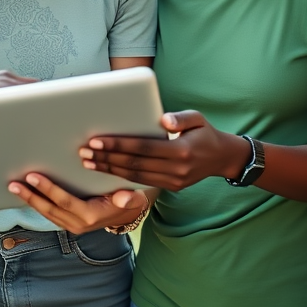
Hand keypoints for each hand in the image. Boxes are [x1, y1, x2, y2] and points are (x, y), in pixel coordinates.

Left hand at [8, 173, 150, 233]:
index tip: (32, 177)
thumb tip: (124, 197)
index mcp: (91, 216)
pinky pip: (49, 214)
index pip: (64, 201)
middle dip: (30, 196)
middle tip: (13, 184)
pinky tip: (26, 194)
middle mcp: (79, 224)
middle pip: (49, 209)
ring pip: (46, 214)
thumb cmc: (130, 199)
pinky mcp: (68, 223)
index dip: (47, 189)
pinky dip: (37, 204)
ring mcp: (72, 226)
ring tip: (14, 188)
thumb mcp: (134, 197)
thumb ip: (129, 197)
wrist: (129, 213)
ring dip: (30, 200)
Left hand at [78, 110, 251, 190]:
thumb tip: (163, 120)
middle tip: (83, 152)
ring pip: (134, 177)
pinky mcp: (170, 187)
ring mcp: (173, 181)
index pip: (142, 148)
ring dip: (109, 170)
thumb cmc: (205, 133)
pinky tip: (105, 170)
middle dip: (106, 159)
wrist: (223, 158)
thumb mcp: (198, 118)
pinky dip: (121, 177)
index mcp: (181, 151)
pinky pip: (141, 182)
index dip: (118, 145)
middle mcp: (176, 170)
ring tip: (88, 162)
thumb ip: (181, 118)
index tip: (96, 141)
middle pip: (134, 164)